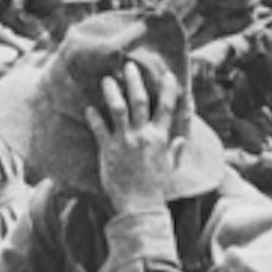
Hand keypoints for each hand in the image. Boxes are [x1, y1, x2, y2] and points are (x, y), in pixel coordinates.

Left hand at [86, 63, 186, 213]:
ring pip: (118, 109)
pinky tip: (89, 108)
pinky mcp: (109, 150)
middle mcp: (143, 135)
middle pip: (140, 101)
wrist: (140, 205)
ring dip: (112, 92)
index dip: (168, 89)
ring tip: (107, 80)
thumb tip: (183, 139)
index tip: (168, 75)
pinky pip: (99, 129)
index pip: (167, 107)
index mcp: (160, 137)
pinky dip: (94, 117)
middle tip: (129, 67)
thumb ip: (176, 149)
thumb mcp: (170, 166)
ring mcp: (125, 141)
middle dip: (135, 82)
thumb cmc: (156, 187)